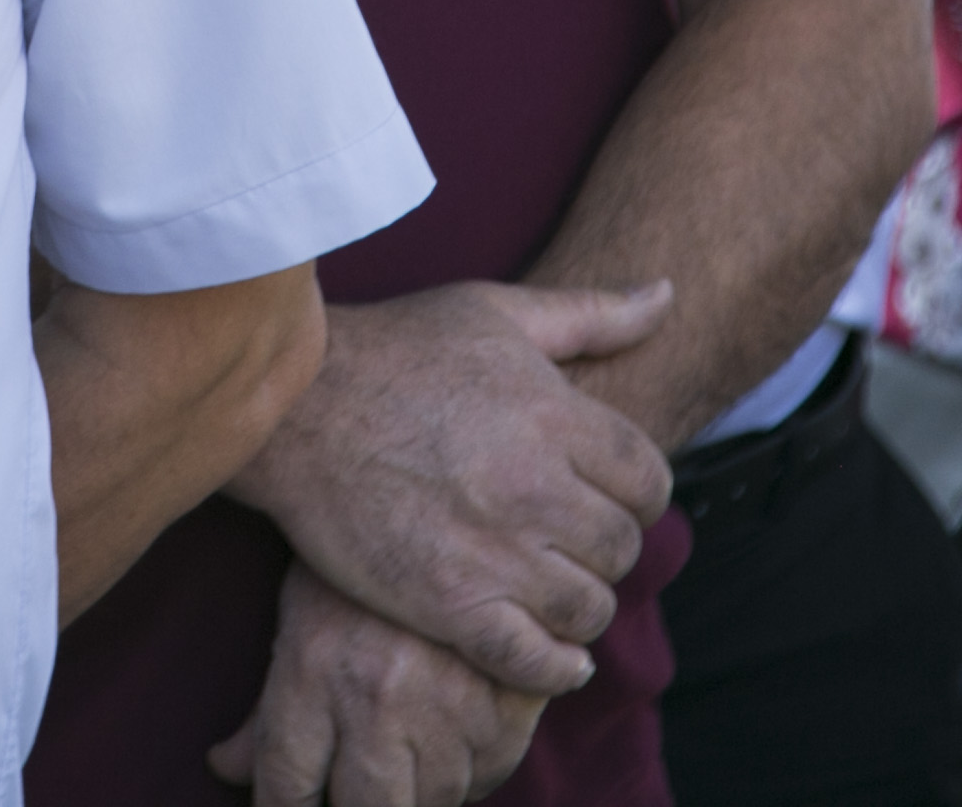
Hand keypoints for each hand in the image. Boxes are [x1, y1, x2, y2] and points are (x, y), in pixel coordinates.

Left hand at [210, 563, 550, 806]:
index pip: (287, 785)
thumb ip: (266, 708)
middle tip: (359, 789)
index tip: (296, 803)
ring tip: (409, 763)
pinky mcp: (510, 692)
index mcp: (313, 671)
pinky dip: (476, 772)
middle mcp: (378, 693)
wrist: (444, 470)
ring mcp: (449, 696)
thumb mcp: (299, 618)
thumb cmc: (356, 552)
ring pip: (438, 797)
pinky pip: (493, 769)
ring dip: (422, 793)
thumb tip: (225, 768)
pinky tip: (457, 745)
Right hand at [227, 280, 672, 701]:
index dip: (637, 493)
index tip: (604, 495)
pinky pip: (532, 660)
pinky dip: (554, 668)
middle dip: (603, 547)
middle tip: (569, 541)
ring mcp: (492, 553)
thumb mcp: (495, 311)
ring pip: (588, 608)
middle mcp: (533, 487)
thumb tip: (667, 293)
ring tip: (552, 588)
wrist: (294, 409)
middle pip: (621, 548)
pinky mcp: (448, 605)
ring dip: (579, 604)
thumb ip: (592, 312)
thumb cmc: (394, 350)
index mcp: (553, 416)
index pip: (649, 481)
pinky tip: (554, 655)